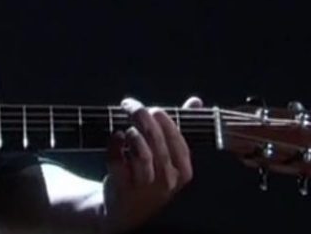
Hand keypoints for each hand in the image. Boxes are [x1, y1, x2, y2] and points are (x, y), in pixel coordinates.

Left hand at [102, 96, 203, 232]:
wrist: (126, 209)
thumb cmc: (151, 175)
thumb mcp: (169, 156)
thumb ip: (181, 127)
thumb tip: (196, 101)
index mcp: (183, 172)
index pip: (178, 142)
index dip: (166, 121)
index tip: (154, 108)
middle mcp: (166, 181)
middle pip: (156, 142)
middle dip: (142, 117)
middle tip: (130, 104)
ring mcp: (144, 186)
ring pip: (141, 154)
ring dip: (132, 134)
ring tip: (126, 126)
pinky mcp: (122, 187)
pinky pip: (118, 161)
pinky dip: (114, 144)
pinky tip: (115, 136)